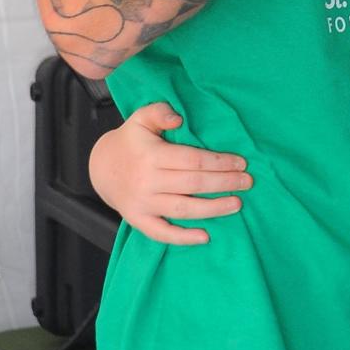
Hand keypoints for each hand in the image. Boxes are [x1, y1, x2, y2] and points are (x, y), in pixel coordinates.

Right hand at [89, 102, 252, 245]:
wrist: (101, 168)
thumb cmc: (131, 141)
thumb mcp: (141, 118)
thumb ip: (160, 111)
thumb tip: (179, 119)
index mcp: (152, 156)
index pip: (193, 160)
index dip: (219, 162)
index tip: (241, 162)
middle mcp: (147, 182)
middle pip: (193, 185)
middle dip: (224, 183)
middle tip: (248, 182)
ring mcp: (142, 204)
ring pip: (183, 209)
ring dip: (213, 209)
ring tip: (237, 204)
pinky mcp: (138, 220)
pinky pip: (161, 233)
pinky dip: (183, 238)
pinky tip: (205, 237)